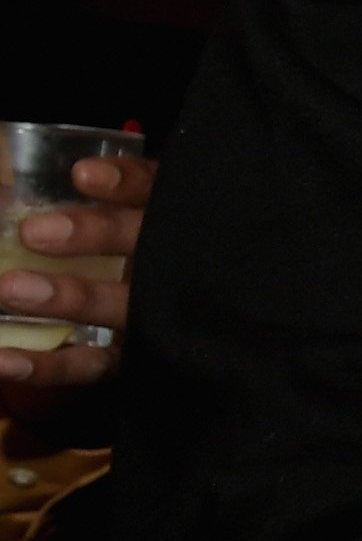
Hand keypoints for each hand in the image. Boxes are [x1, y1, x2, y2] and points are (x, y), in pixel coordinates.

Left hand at [0, 151, 154, 392]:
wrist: (166, 325)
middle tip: (33, 233)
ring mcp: (150, 314)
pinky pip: (93, 364)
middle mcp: (166, 264)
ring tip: (12, 288)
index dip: (123, 184)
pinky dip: (48, 365)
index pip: (154, 191)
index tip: (81, 174)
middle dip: (90, 237)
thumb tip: (56, 175)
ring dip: (67, 299)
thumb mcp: (113, 203)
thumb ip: (94, 191)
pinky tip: (4, 359)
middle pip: (140, 245)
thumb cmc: (113, 233)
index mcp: (166, 215)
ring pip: (117, 307)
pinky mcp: (130, 358)